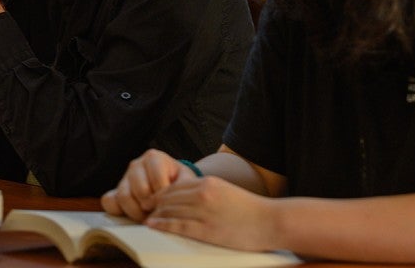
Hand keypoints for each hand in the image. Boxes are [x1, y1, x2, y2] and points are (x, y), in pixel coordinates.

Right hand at [101, 149, 195, 221]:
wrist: (171, 182)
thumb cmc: (180, 181)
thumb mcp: (186, 180)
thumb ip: (183, 188)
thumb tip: (174, 203)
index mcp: (154, 157)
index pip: (157, 181)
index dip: (165, 197)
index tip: (170, 204)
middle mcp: (136, 164)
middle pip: (140, 190)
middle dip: (151, 206)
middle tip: (159, 213)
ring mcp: (124, 177)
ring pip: (124, 197)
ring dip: (137, 212)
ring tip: (149, 216)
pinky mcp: (115, 190)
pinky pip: (109, 201)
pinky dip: (119, 211)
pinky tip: (134, 215)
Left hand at [145, 175, 276, 251]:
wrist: (271, 221)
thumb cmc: (251, 210)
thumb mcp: (226, 192)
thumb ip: (208, 192)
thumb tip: (190, 196)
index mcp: (209, 183)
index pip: (175, 186)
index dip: (161, 193)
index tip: (153, 199)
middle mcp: (203, 194)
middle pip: (169, 197)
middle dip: (154, 203)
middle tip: (144, 209)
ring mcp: (204, 212)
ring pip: (170, 210)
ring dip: (155, 214)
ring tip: (145, 218)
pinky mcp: (207, 230)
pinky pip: (177, 225)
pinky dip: (162, 224)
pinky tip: (153, 225)